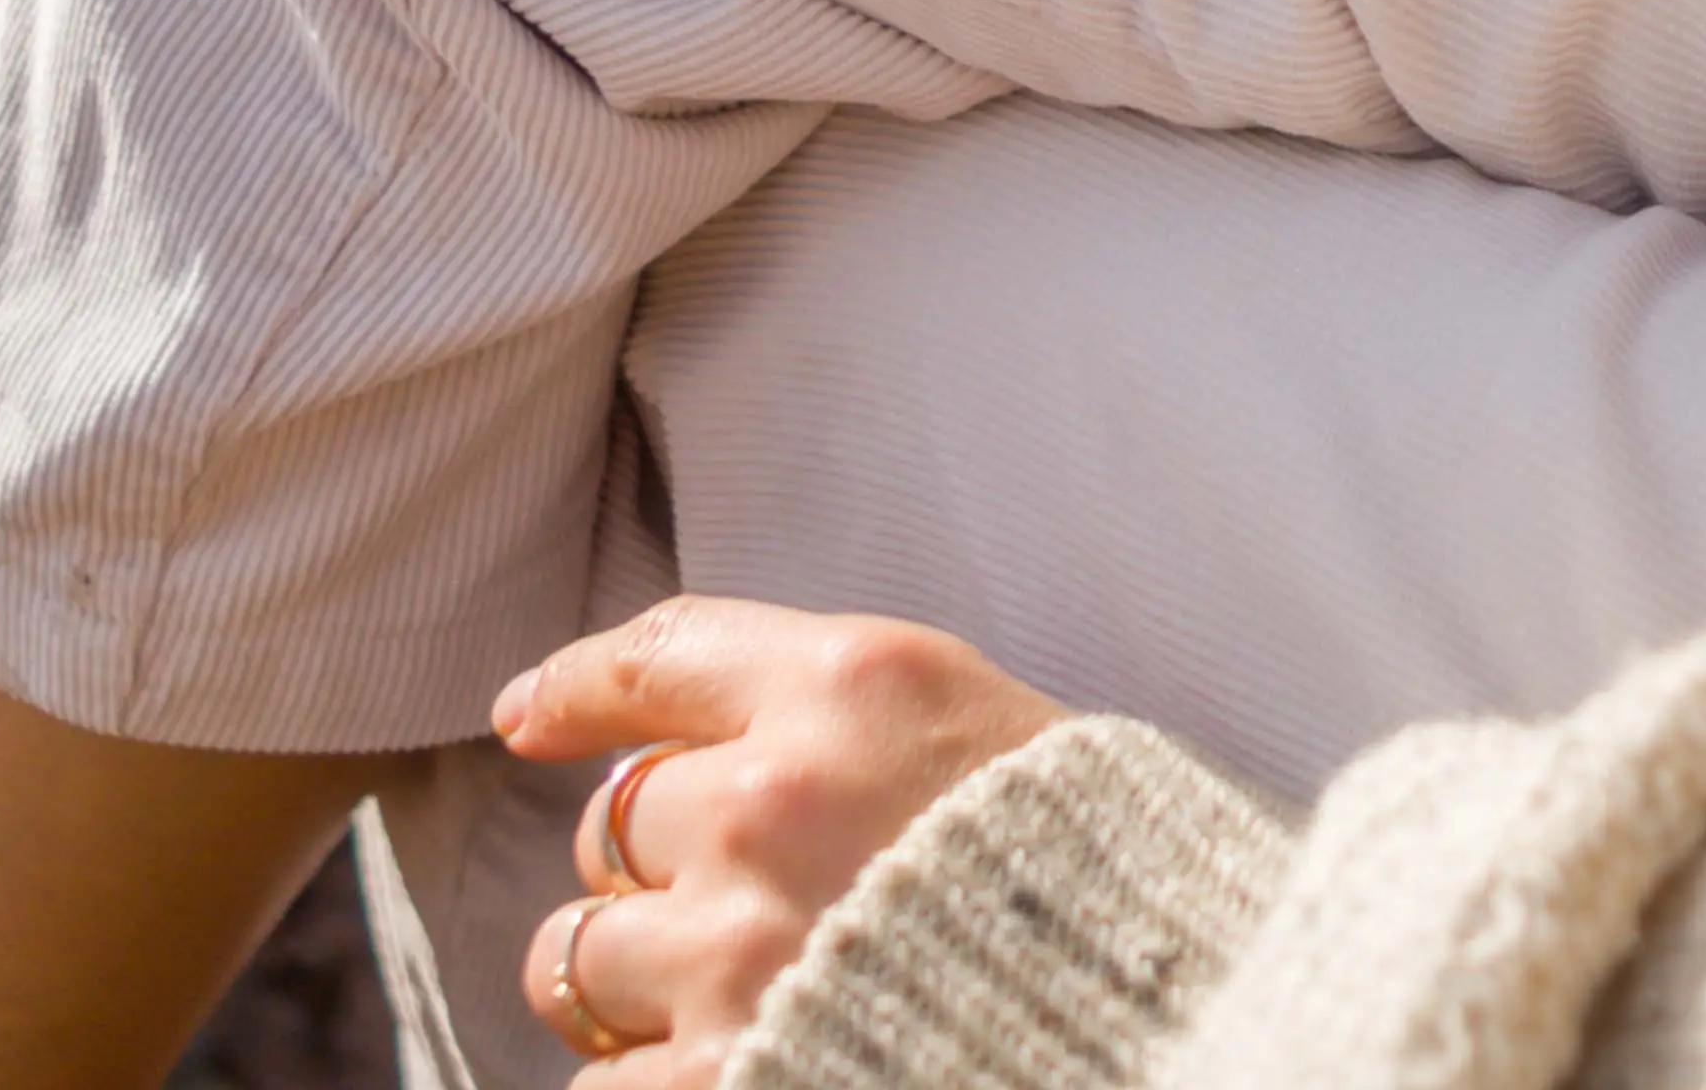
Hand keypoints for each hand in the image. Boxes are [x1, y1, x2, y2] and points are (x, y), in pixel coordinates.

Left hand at [490, 601, 1064, 1080]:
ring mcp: (738, 948)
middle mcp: (773, 801)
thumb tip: (668, 730)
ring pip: (576, 959)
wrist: (1175, 1012)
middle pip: (611, 823)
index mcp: (851, 687)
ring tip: (721, 1007)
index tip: (531, 714)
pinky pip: (598, 1088)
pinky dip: (643, 1088)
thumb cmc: (1096, 874)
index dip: (575, 688)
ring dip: (632, 989)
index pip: (656, 657)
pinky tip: (718, 1074)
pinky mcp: (722, 1077)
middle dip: (651, 871)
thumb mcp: (979, 725)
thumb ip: (836, 714)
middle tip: (734, 909)